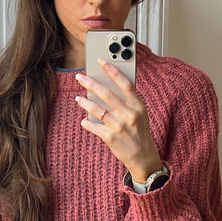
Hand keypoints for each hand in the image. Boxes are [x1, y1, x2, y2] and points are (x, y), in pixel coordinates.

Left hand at [75, 62, 162, 183]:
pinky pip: (93, 126)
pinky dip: (87, 123)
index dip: (113, 72)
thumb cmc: (140, 133)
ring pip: (97, 109)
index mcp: (138, 106)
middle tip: (80, 77)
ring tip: (78, 98)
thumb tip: (109, 88)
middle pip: (107, 94)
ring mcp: (118, 126)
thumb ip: (128, 102)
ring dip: (85, 102)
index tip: (102, 63)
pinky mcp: (110, 137)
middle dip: (91, 83)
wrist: (143, 157)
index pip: (125, 84)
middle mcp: (128, 115)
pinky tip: (84, 121)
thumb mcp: (140, 115)